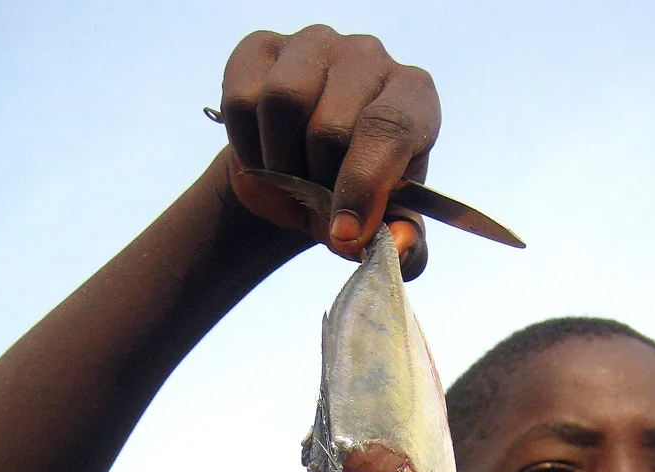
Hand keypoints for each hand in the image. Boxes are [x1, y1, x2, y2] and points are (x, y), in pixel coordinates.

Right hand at [219, 25, 440, 277]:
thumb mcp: (383, 225)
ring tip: (289, 180)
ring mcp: (314, 44)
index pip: (388, 129)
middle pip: (330, 126)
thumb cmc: (353, 194)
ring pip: (283, 101)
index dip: (362, 186)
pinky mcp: (263, 47)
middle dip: (316, 184)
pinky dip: (246, 146)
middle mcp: (369, 57)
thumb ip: (401, 240)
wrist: (299, 177)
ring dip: (278, 163)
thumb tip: (397, 245)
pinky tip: (263, 157)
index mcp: (412, 97)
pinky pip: (242, 98)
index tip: (342, 233)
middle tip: (316, 205)